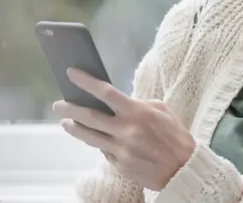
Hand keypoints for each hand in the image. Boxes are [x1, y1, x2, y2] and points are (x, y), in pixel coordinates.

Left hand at [52, 68, 195, 190]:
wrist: (184, 169)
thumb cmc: (175, 137)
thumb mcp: (162, 111)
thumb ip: (140, 104)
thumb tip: (120, 102)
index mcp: (137, 112)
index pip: (105, 93)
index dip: (86, 82)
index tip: (72, 74)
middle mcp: (126, 130)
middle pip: (89, 116)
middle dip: (70, 108)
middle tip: (59, 104)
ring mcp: (121, 149)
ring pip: (89, 137)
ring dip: (74, 128)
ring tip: (66, 123)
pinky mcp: (120, 165)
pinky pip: (104, 152)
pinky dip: (99, 144)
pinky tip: (96, 139)